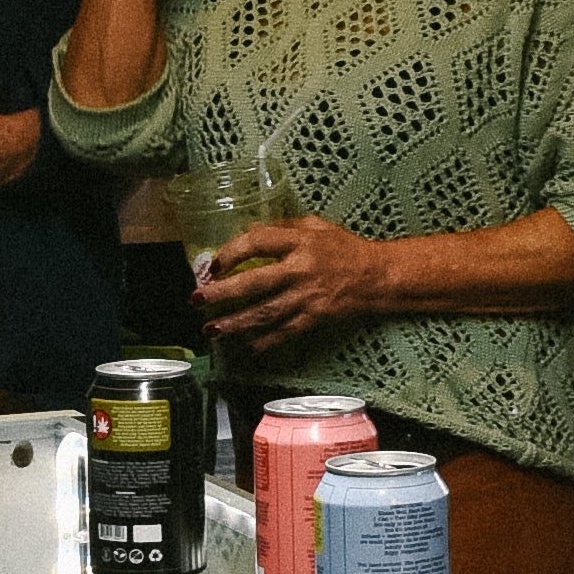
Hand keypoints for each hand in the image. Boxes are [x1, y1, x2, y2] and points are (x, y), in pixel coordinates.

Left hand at [187, 211, 391, 357]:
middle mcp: (302, 270)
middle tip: (196, 300)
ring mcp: (308, 297)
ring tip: (211, 330)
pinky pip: (285, 332)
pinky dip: (265, 342)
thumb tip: (248, 232)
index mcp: (301, 242)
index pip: (258, 243)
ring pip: (265, 313)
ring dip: (235, 323)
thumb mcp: (315, 226)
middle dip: (222, 293)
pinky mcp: (315, 318)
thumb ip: (281, 227)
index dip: (232, 252)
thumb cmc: (344, 248)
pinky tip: (246, 347)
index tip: (214, 263)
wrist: (376, 276)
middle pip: (255, 282)